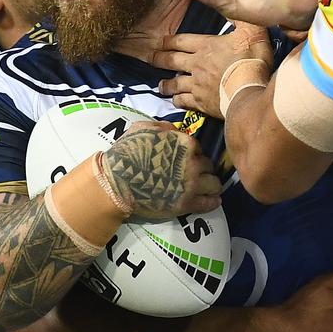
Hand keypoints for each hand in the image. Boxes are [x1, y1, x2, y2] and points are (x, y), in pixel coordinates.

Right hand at [102, 121, 220, 220]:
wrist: (117, 181)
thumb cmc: (127, 153)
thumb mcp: (143, 128)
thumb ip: (164, 127)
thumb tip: (176, 130)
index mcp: (185, 143)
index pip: (199, 148)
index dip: (194, 155)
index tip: (189, 161)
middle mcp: (193, 163)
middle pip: (210, 166)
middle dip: (204, 170)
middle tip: (197, 175)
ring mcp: (191, 185)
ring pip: (215, 184)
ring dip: (212, 185)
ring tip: (208, 189)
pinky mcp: (187, 204)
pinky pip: (209, 203)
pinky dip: (213, 201)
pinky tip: (214, 200)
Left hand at [153, 22, 273, 116]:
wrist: (250, 92)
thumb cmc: (251, 61)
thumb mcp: (250, 30)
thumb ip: (239, 15)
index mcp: (206, 46)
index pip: (181, 41)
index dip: (169, 40)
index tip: (160, 41)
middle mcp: (196, 65)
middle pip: (172, 60)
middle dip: (159, 58)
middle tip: (150, 59)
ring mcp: (197, 85)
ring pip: (175, 84)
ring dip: (166, 84)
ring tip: (161, 85)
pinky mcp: (201, 103)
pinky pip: (183, 101)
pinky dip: (178, 101)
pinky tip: (176, 101)